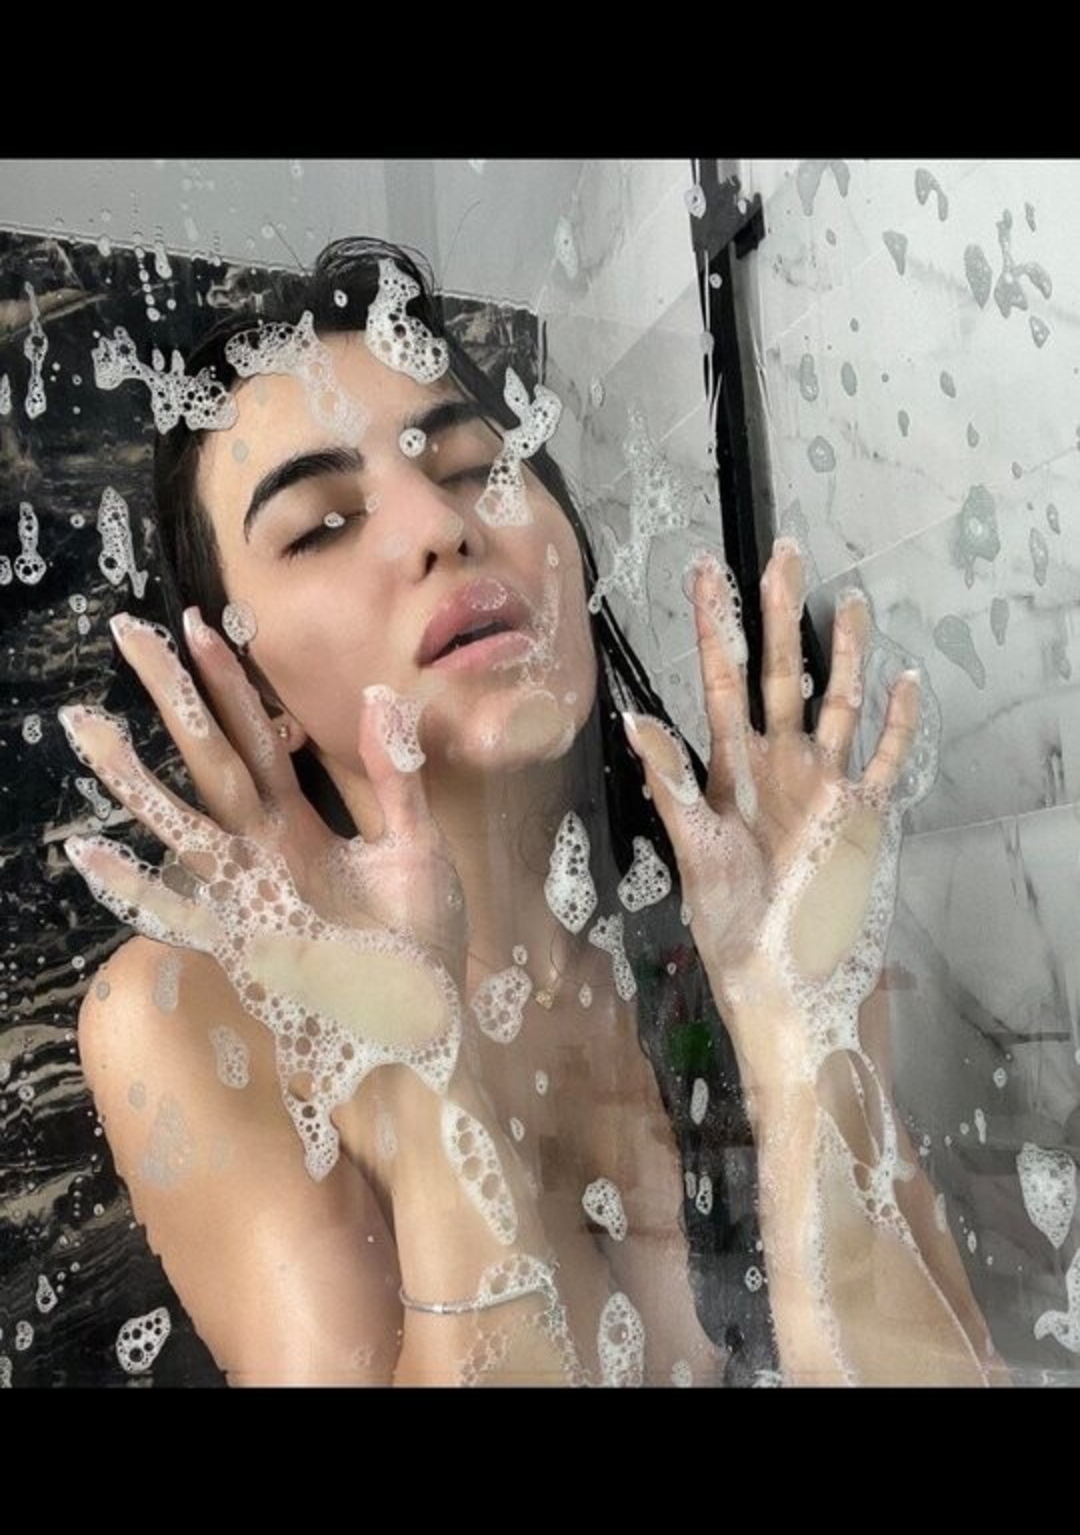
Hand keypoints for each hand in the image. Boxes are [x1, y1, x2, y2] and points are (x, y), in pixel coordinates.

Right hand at [59, 610, 470, 1178]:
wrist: (422, 1036)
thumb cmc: (418, 950)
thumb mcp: (417, 850)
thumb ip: (396, 778)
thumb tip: (383, 693)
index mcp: (299, 824)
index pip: (257, 736)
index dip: (229, 683)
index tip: (198, 623)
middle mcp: (261, 850)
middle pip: (210, 756)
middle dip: (172, 694)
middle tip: (129, 629)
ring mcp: (245, 895)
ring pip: (181, 820)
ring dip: (134, 775)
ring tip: (87, 726)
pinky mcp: (244, 944)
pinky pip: (179, 911)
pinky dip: (133, 887)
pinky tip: (89, 855)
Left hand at [622, 539, 920, 1028]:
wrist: (786, 983)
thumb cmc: (732, 926)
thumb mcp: (693, 850)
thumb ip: (670, 780)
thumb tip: (633, 718)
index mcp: (730, 768)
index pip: (721, 678)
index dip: (714, 624)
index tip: (704, 570)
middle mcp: (778, 765)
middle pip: (782, 672)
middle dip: (780, 613)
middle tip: (781, 551)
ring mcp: (823, 785)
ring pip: (837, 700)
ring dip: (845, 651)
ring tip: (849, 599)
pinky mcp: (863, 813)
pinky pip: (884, 755)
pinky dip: (896, 719)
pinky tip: (903, 679)